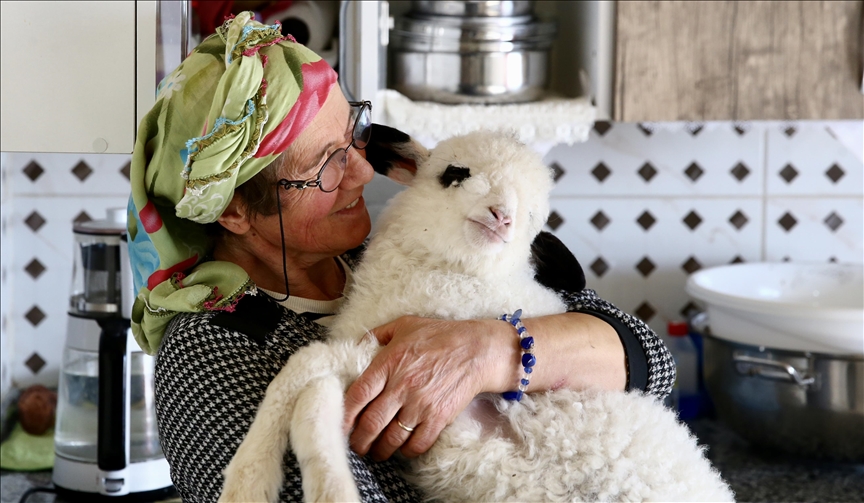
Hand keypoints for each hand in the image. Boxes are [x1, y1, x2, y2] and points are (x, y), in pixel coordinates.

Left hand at [342, 316, 512, 460]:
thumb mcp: (405, 325)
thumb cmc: (440, 335)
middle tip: (357, 445)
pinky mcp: (439, 417)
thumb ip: (377, 335)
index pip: (358, 395)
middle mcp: (402, 385)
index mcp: (389, 362)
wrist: (477, 349)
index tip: (340, 425)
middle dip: (359, 440)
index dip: (344, 415)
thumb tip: (356, 345)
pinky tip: (402, 448)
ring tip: (376, 451)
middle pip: (371, 423)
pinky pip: (417, 444)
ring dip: (380, 450)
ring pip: (391, 438)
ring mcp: (421, 404)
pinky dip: (406, 451)